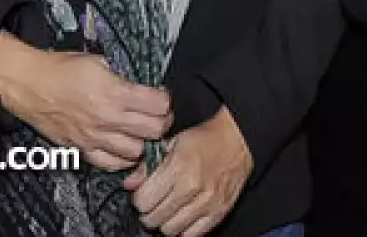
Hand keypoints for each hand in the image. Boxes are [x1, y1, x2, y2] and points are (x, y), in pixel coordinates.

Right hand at [0, 33, 171, 170]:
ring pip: (136, 151)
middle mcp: (106, 118)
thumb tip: (146, 85)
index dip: (166, 100)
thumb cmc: (62, 70)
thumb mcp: (100, 61)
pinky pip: (110, 164)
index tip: (163, 97)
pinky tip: (124, 147)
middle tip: (160, 116)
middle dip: (163, 122)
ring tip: (142, 132)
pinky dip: (122, 159)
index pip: (158, 105)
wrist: (30, 85)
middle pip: (153, 131)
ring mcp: (94, 137)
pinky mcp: (80, 148)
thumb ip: (125, 76)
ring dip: (144, 142)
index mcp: (114, 92)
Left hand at [124, 106, 252, 236]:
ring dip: (165, 222)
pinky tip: (182, 216)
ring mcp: (207, 203)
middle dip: (149, 212)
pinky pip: (192, 235)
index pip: (143, 200)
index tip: (143, 193)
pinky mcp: (219, 212)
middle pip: (153, 218)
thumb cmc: (204, 140)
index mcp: (178, 167)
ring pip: (170, 230)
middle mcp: (192, 187)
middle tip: (154, 202)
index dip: (139, 198)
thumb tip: (129, 184)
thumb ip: (148, 165)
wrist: (238, 140)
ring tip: (168, 210)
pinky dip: (183, 229)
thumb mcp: (173, 142)